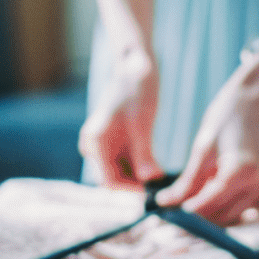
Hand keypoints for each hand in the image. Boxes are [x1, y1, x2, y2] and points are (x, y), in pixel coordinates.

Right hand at [78, 44, 163, 186]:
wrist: (135, 66)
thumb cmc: (138, 90)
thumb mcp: (143, 124)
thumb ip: (144, 154)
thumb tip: (150, 180)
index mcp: (95, 142)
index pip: (109, 180)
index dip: (131, 190)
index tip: (154, 192)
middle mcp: (94, 145)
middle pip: (114, 177)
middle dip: (137, 184)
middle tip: (163, 187)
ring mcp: (103, 143)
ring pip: (121, 170)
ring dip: (139, 176)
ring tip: (164, 177)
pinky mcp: (113, 139)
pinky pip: (125, 160)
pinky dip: (140, 165)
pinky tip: (158, 167)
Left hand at [154, 56, 258, 224]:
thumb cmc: (229, 114)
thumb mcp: (203, 146)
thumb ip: (187, 180)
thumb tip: (166, 202)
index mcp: (241, 170)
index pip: (210, 204)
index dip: (188, 212)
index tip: (170, 212)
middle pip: (225, 215)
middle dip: (201, 215)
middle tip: (180, 207)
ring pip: (238, 212)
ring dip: (217, 209)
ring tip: (199, 193)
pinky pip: (250, 202)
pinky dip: (233, 200)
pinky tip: (220, 185)